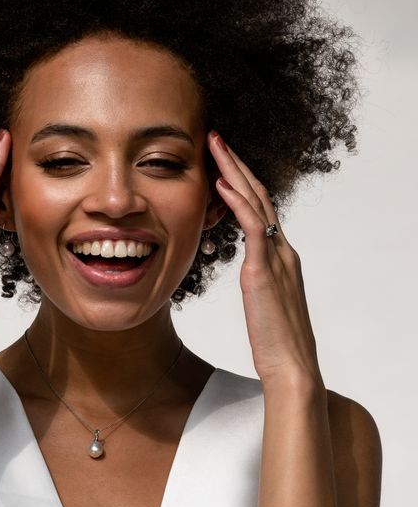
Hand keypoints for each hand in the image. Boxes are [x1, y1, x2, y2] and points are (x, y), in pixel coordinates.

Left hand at [207, 130, 323, 388]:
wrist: (292, 366)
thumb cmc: (277, 345)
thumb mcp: (265, 307)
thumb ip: (261, 285)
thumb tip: (253, 278)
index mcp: (282, 259)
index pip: (261, 211)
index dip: (243, 185)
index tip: (224, 165)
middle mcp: (282, 251)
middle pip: (260, 196)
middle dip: (237, 165)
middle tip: (216, 140)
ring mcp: (276, 257)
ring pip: (256, 202)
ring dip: (234, 170)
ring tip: (214, 146)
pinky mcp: (264, 270)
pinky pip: (251, 225)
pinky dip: (237, 200)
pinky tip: (220, 182)